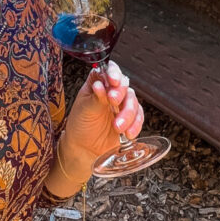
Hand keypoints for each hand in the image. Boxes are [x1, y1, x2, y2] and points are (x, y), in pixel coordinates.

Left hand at [60, 61, 145, 177]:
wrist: (84, 149)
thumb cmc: (80, 126)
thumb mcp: (85, 110)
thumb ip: (96, 98)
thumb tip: (100, 84)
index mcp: (97, 83)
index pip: (108, 70)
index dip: (113, 73)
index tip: (113, 82)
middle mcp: (111, 91)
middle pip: (124, 85)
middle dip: (120, 94)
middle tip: (113, 102)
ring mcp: (121, 105)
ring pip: (133, 101)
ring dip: (127, 114)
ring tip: (117, 127)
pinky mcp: (130, 118)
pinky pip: (139, 117)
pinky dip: (136, 125)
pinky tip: (127, 133)